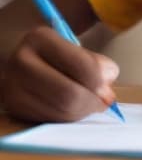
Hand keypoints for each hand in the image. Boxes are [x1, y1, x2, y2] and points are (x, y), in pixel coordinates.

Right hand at [1, 26, 118, 121]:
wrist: (19, 54)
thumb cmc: (54, 49)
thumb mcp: (73, 45)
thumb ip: (94, 62)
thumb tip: (108, 87)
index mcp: (41, 38)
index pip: (80, 65)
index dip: (99, 79)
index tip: (110, 80)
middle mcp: (22, 62)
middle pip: (69, 94)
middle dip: (93, 101)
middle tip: (106, 99)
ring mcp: (13, 88)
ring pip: (60, 111)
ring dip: (83, 111)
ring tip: (91, 102)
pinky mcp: (14, 107)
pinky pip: (51, 120)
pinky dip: (69, 117)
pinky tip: (74, 107)